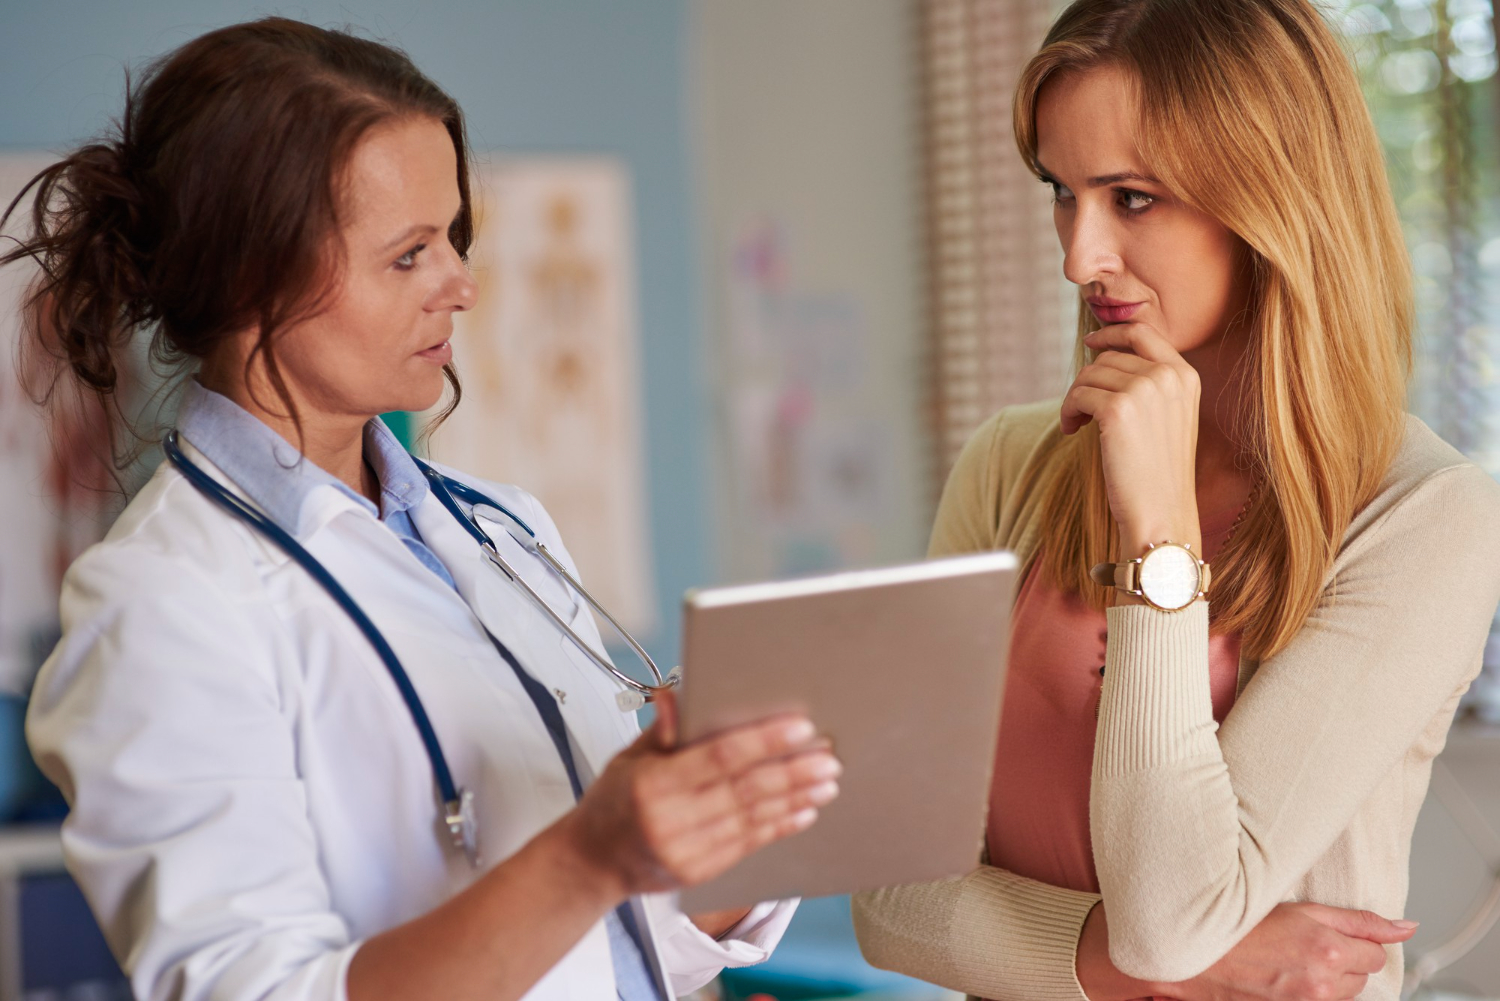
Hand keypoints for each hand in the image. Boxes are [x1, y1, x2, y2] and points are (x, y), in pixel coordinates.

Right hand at [555, 689, 840, 900]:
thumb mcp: (629, 756)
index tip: (800, 727)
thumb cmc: (612, 801)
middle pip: (745, 790)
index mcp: (651, 784)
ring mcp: (686, 851)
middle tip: (828, 755)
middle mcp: (670, 821)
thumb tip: (683, 693)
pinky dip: (780, 825)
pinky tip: (804, 810)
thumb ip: (664, 728)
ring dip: (795, 797)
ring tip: (826, 780)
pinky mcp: (699, 873)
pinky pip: (749, 844)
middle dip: (792, 770)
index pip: (719, 757)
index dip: (763, 741)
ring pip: (753, 818)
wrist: (591, 862)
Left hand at [1060, 323, 1200, 555]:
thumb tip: (1102, 358)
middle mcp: (1167, 376)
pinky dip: (1068, 412)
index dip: (1111, 332)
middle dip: (1088, 381)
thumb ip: (1149, 384)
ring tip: (1077, 423)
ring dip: (1075, 398)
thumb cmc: (1158, 472)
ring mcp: (1143, 390)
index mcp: (1185, 375)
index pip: (1142, 332)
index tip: (1091, 342)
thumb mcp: (1167, 417)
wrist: (1161, 511)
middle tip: (1081, 410)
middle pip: (1108, 358)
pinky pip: (1077, 395)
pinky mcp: (1117, 409)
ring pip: (1089, 375)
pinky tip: (1072, 430)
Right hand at [1077, 901, 1416, 1000]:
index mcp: (1327, 949)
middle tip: (1302, 941)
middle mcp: (1321, 983)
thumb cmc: (1231, 924)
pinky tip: (1282, 977)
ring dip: (1326, 978)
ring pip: (1341, 993)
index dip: (1353, 938)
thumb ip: (1358, 920)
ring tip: (1289, 958)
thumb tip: (1405, 927)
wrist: (1187, 954)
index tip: (1328, 931)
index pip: (1376, 950)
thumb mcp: (1298, 908)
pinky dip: (1307, 990)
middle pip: (1362, 975)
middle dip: (1342, 958)